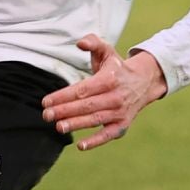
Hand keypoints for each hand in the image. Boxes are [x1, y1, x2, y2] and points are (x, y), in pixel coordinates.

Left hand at [41, 34, 166, 150]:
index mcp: (110, 79)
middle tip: (46, 115)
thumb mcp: (107, 51)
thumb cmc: (117, 68)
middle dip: (64, 111)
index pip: (83, 89)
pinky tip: (80, 146)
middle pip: (86, 106)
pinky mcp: (122, 125)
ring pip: (95, 120)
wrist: (144, 82)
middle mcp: (116, 97)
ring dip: (76, 124)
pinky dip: (96, 141)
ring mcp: (120, 112)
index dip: (64, 96)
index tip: (46, 101)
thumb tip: (80, 43)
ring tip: (58, 127)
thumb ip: (93, 43)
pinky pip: (108, 135)